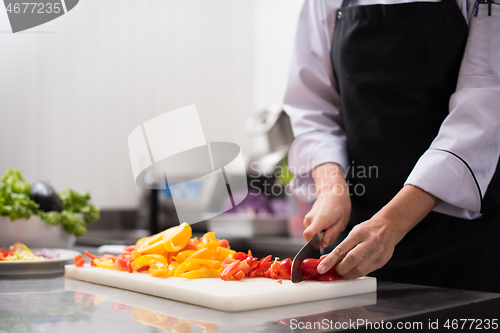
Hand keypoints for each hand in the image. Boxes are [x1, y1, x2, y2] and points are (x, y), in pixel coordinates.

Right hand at [303, 163, 350, 247]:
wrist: (333, 192)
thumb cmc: (340, 206)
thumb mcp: (341, 222)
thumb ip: (332, 234)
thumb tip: (324, 244)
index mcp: (319, 220)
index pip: (308, 235)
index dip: (312, 244)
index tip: (321, 245)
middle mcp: (310, 219)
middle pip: (311, 237)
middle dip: (321, 240)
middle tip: (333, 232)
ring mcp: (308, 218)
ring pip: (312, 234)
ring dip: (320, 235)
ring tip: (331, 226)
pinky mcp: (308, 219)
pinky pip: (312, 230)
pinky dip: (319, 231)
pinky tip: (327, 224)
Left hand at [317, 184, 440, 277]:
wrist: (389, 227)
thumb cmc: (368, 229)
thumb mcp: (353, 232)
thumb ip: (342, 246)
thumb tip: (326, 259)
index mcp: (360, 233)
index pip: (341, 249)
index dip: (330, 260)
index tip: (321, 268)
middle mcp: (370, 242)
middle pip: (352, 260)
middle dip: (339, 269)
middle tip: (332, 271)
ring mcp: (378, 253)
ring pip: (360, 269)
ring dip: (347, 274)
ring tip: (341, 274)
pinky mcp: (382, 261)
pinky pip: (367, 271)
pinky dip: (357, 274)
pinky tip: (351, 273)